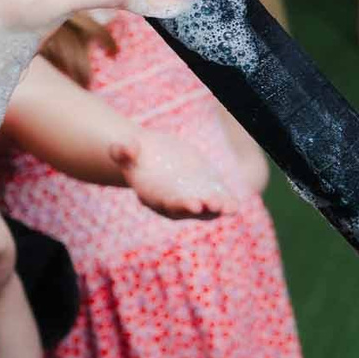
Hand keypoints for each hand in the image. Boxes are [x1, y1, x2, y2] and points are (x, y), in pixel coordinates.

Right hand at [108, 130, 239, 218]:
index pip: (169, 205)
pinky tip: (234, 206)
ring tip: (229, 207)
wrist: (154, 155)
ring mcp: (192, 199)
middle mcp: (174, 204)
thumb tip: (125, 147)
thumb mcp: (127, 151)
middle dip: (202, 208)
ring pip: (207, 210)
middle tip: (212, 203)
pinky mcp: (206, 191)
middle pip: (189, 210)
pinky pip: (219, 201)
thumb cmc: (138, 155)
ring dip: (218, 209)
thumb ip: (124, 151)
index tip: (194, 204)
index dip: (182, 205)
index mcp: (154, 197)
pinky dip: (227, 204)